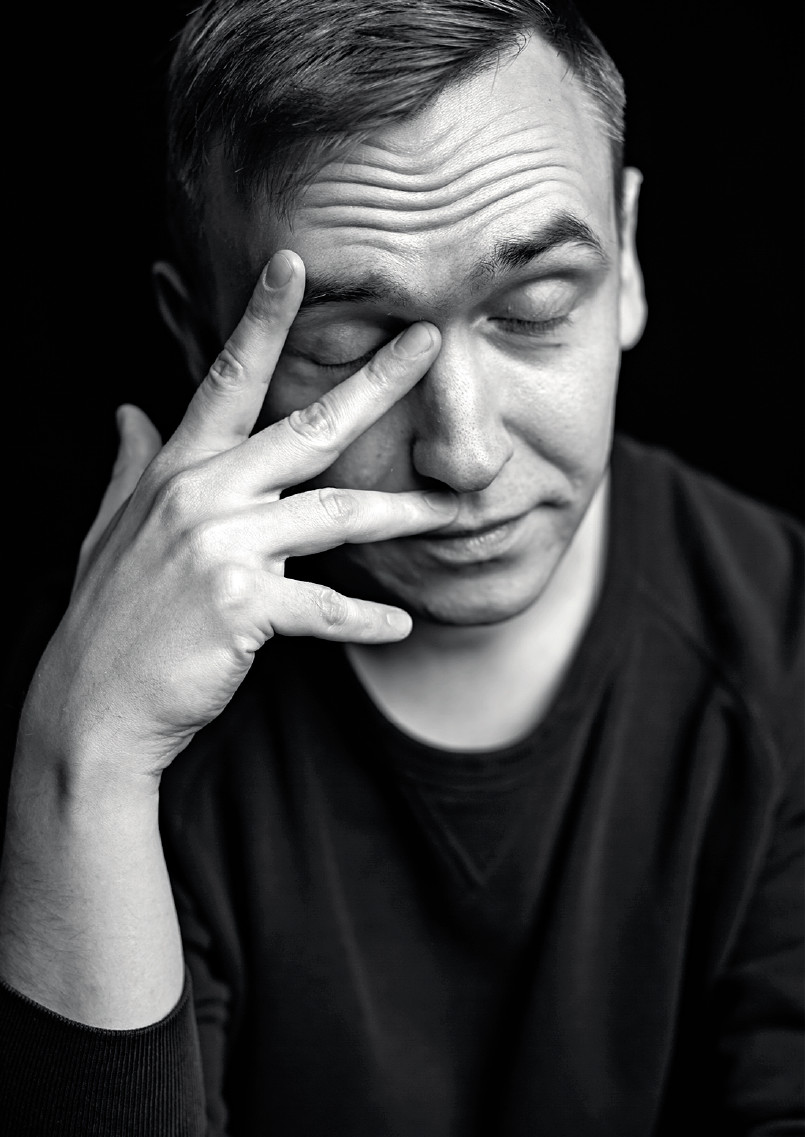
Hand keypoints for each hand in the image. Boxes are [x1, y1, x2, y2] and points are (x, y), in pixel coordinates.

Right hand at [24, 250, 453, 781]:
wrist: (92, 703)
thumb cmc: (109, 615)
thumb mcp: (111, 528)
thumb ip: (133, 464)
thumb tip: (130, 410)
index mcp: (178, 470)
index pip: (226, 380)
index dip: (260, 320)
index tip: (294, 267)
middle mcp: (202, 495)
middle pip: (306, 427)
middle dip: (375, 383)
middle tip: (430, 343)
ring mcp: (221, 547)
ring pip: (333, 516)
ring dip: (400, 513)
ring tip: (452, 511)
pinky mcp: (240, 604)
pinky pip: (322, 607)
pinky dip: (365, 618)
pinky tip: (403, 624)